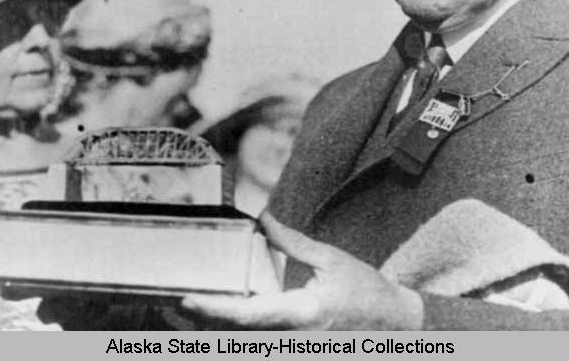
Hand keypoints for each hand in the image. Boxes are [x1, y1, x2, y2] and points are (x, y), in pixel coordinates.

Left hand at [181, 212, 423, 329]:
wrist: (394, 325)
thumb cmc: (365, 291)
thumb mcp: (330, 259)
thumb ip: (291, 242)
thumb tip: (263, 221)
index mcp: (300, 315)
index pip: (247, 315)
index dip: (214, 310)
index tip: (187, 301)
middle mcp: (292, 339)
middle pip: (237, 335)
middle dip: (204, 322)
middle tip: (173, 304)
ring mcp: (294, 347)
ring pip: (246, 341)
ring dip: (216, 328)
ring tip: (190, 309)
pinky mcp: (297, 346)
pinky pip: (261, 339)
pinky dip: (238, 328)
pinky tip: (223, 314)